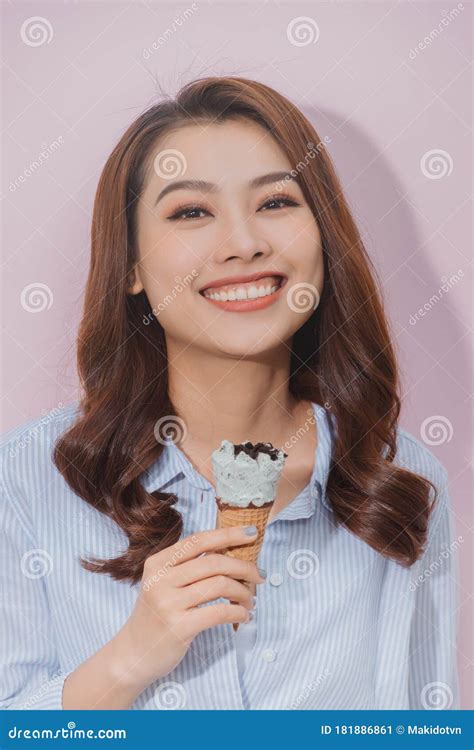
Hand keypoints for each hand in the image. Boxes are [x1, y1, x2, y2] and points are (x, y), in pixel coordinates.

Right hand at [115, 525, 265, 691]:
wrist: (134, 654)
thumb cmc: (157, 615)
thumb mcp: (163, 583)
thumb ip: (188, 567)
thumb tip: (231, 551)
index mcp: (157, 563)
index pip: (198, 541)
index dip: (227, 534)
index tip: (251, 533)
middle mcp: (160, 579)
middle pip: (213, 562)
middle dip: (243, 567)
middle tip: (259, 576)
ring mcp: (168, 603)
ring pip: (219, 585)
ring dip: (243, 592)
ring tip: (250, 600)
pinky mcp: (179, 627)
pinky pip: (219, 612)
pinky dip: (238, 612)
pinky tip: (243, 615)